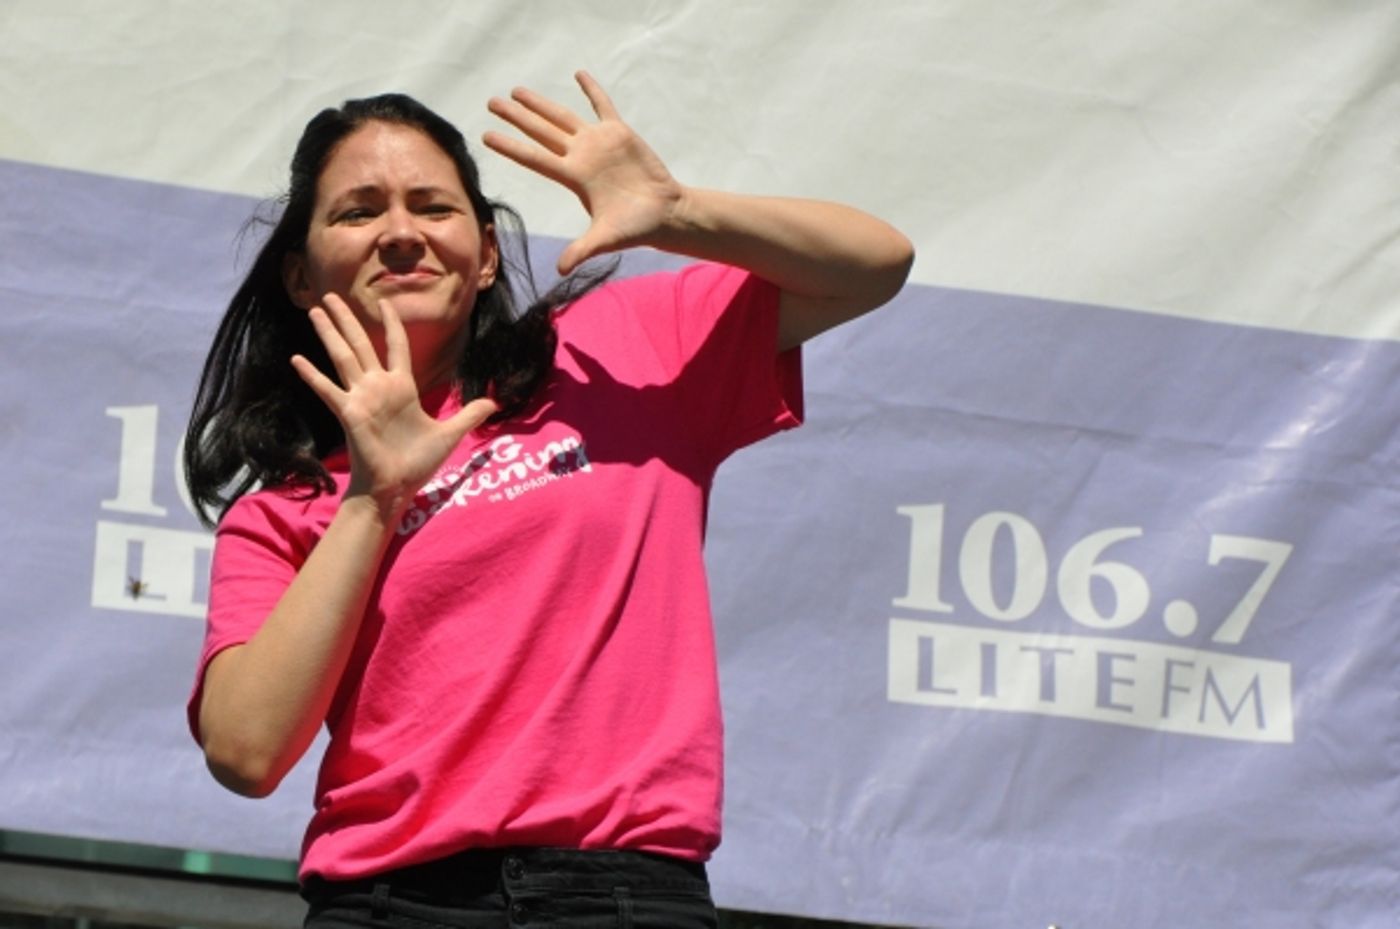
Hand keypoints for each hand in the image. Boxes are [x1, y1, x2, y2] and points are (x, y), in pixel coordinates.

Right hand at [290, 295, 497, 519]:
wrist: (396, 487)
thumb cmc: (417, 463)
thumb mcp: (450, 434)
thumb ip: (469, 415)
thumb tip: (494, 402)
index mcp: (402, 388)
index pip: (396, 346)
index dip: (391, 324)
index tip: (385, 303)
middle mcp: (379, 387)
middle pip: (361, 343)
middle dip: (347, 319)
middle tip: (331, 296)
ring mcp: (361, 398)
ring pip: (343, 357)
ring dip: (329, 333)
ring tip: (314, 309)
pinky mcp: (349, 413)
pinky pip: (328, 390)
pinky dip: (312, 375)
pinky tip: (297, 358)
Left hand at [483, 71, 685, 273]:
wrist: (664, 213)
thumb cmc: (635, 227)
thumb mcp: (606, 239)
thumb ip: (582, 250)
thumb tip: (560, 270)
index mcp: (574, 178)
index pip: (534, 158)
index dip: (511, 146)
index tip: (486, 136)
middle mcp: (580, 157)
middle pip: (541, 132)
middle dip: (517, 117)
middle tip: (492, 102)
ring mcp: (598, 143)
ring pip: (563, 117)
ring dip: (540, 104)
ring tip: (517, 91)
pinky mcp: (619, 133)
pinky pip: (602, 105)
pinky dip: (591, 90)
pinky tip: (578, 73)